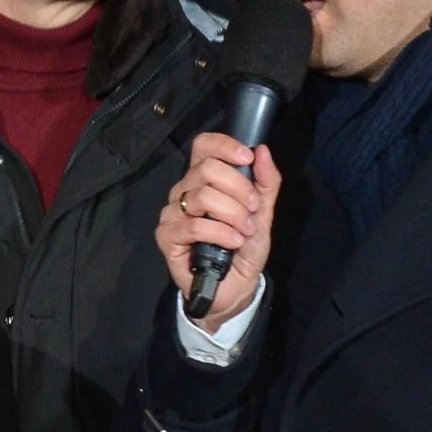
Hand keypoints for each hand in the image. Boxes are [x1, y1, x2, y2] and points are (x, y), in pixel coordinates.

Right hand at [156, 133, 280, 329]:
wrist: (235, 285)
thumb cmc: (243, 247)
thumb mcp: (263, 213)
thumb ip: (265, 182)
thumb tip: (262, 150)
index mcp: (204, 179)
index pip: (204, 145)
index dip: (225, 146)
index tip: (247, 160)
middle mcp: (184, 191)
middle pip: (207, 169)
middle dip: (240, 189)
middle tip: (252, 210)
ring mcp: (172, 213)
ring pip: (203, 196)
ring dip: (233, 214)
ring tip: (244, 230)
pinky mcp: (166, 236)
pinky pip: (194, 225)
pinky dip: (220, 233)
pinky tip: (232, 242)